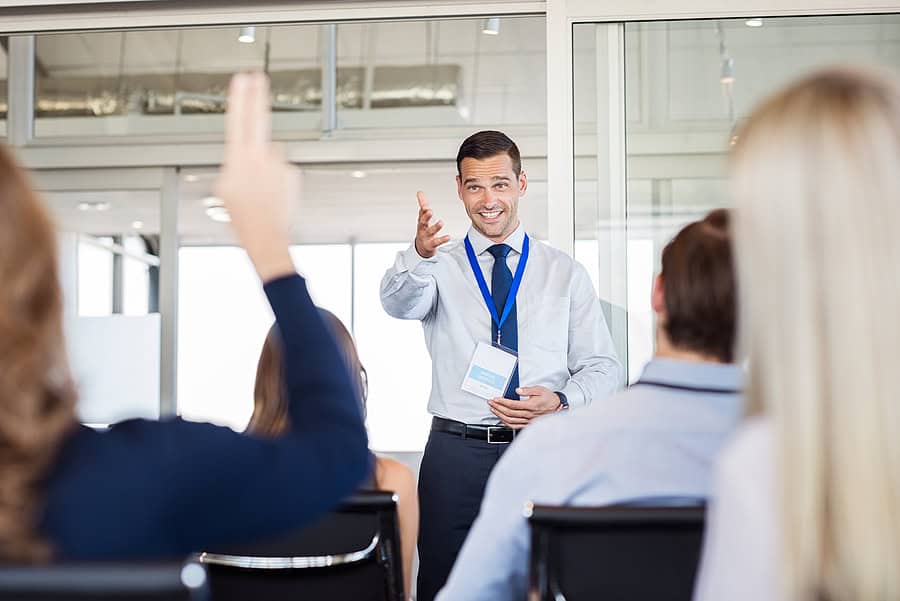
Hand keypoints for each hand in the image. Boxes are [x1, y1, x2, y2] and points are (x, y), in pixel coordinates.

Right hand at [215, 72, 296, 281]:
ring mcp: (279, 165)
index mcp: (238, 159)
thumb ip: (235, 165)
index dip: (241, 98)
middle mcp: (260, 158)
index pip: (239, 120)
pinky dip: (278, 178)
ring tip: (261, 189)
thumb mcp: (224, 188)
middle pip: (259, 119)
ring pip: (271, 154)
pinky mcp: (293, 174)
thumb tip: (245, 156)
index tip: (242, 79)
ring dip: (267, 164)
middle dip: (257, 96)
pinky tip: (272, 194)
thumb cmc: (243, 217)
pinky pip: (282, 169)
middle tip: (258, 77)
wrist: (266, 236)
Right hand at [414, 191, 450, 257]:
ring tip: (441, 222)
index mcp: (421, 221)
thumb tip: (420, 193)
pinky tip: (448, 237)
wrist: (422, 247)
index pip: (421, 214)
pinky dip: (442, 240)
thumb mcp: (422, 217)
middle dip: (426, 217)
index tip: (425, 206)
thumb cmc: (424, 229)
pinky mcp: (431, 244)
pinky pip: (437, 242)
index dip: (423, 210)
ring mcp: (427, 237)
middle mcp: (423, 228)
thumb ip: (423, 205)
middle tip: (430, 211)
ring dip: (435, 227)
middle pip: (423, 222)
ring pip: (431, 232)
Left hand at [488, 386, 561, 429]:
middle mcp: (529, 415)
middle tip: (491, 403)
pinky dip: (506, 423)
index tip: (495, 399)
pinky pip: (515, 426)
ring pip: (510, 421)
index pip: (512, 405)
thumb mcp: (539, 389)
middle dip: (498, 407)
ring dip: (500, 415)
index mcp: (531, 406)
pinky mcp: (528, 424)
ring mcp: (528, 421)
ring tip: (494, 410)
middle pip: (509, 413)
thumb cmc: (548, 398)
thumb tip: (517, 390)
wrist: (557, 407)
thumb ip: (527, 390)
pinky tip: (501, 419)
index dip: (502, 402)